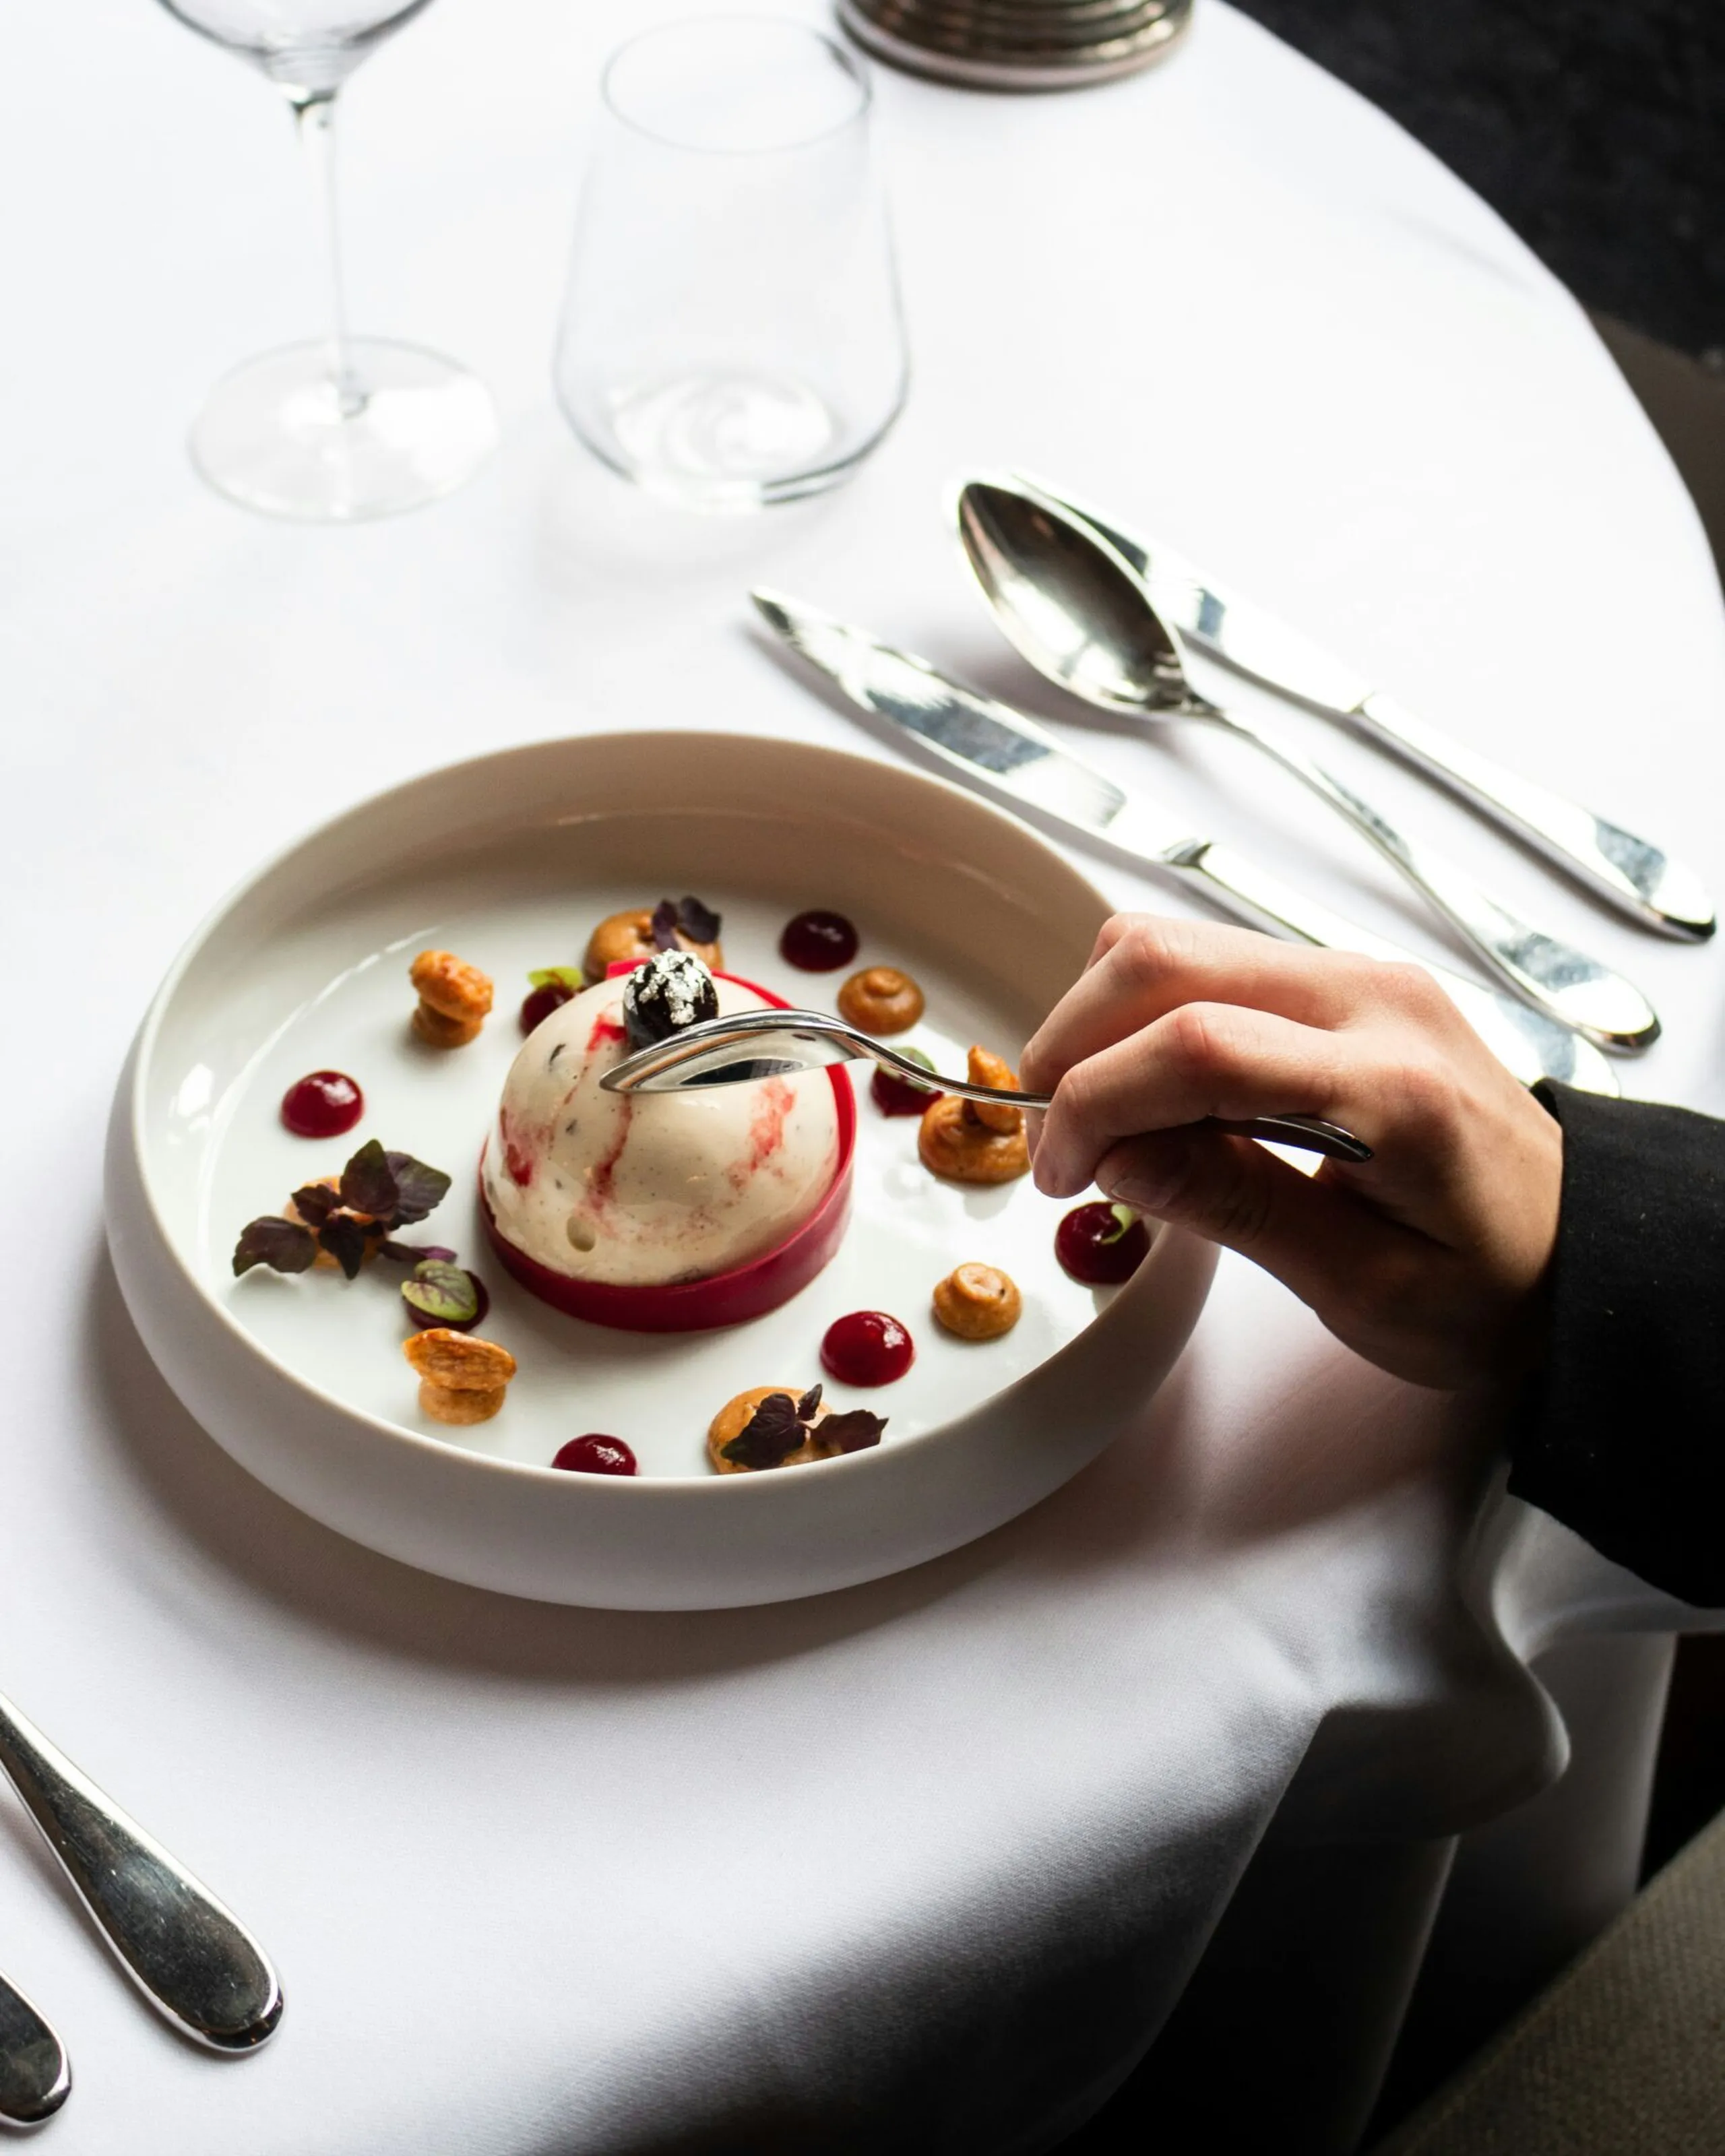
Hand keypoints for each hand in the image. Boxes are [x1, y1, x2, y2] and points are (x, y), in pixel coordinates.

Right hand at [1019, 915, 1563, 1387]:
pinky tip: (1148, 1095)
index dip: (1096, 1100)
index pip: (1197, 1046)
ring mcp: (1359, 976)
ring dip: (1101, 1023)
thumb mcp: (1362, 1287)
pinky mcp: (1343, 981)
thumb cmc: (1491, 1286)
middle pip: (1165, 959)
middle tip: (1056, 1144)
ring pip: (1175, 944)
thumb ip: (1235, 1207)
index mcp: (1392, 1086)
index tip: (1060, 1172)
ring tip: (1097, 1122)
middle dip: (1073, 1043)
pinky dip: (1145, 1017)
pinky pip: (1209, 963)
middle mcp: (1373, 998)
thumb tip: (1116, 1156)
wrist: (1581, 1251)